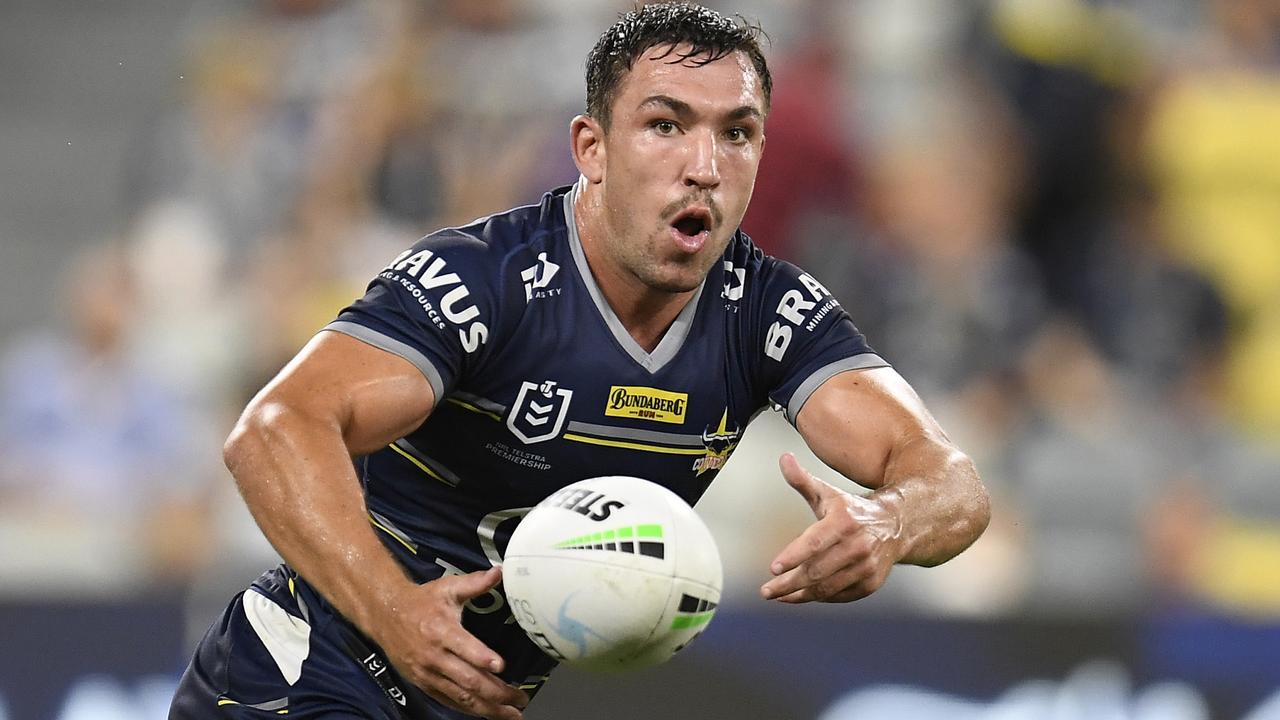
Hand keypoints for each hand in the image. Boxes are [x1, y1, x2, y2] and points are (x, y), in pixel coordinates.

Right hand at [374, 566, 527, 718]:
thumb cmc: (421, 602)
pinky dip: (468, 709)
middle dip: (496, 692)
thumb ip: (475, 583)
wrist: (385, 615)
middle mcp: (434, 655)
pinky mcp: (423, 683)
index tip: (501, 666)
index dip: (482, 658)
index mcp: (441, 630)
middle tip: (520, 700)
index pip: (464, 647)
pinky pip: (448, 700)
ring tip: (510, 714)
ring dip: (487, 708)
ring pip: (460, 696)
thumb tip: (499, 572)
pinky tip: (486, 713)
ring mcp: (428, 673)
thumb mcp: (447, 588)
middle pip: (467, 679)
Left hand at [760, 453, 904, 602]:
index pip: (815, 542)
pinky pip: (839, 595)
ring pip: (827, 588)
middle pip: (817, 571)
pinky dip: (818, 598)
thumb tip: (784, 458)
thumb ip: (802, 480)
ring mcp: (866, 567)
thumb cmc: (851, 510)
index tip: (773, 569)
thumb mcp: (828, 493)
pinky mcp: (870, 583)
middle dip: (788, 584)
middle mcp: (858, 545)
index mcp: (843, 521)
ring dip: (799, 595)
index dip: (793, 556)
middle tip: (766, 590)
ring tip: (778, 596)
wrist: (896, 525)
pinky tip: (800, 596)